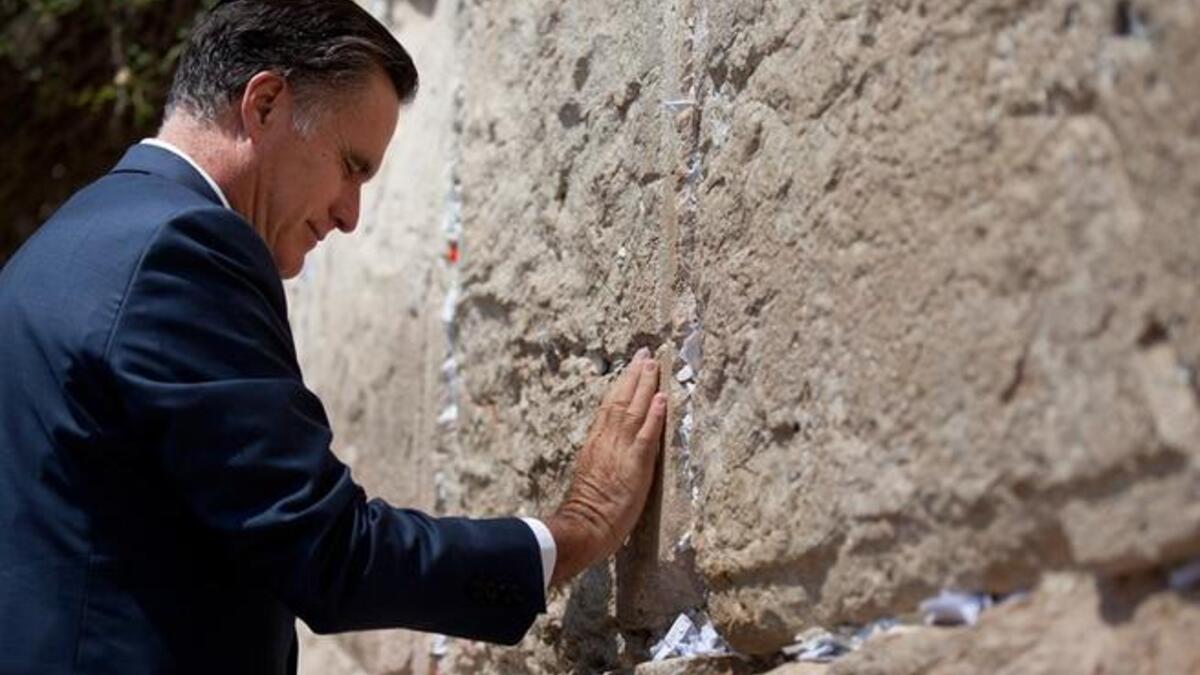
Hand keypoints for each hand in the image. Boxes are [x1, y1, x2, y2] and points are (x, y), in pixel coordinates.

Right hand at [545, 347, 666, 585]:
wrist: (583, 527)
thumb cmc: (585, 512)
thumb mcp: (589, 477)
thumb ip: (599, 460)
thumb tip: (606, 452)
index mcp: (595, 444)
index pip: (608, 408)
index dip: (620, 387)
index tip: (630, 369)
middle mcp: (607, 441)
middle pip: (620, 401)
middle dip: (633, 375)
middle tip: (645, 354)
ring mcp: (620, 451)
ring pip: (633, 410)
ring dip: (645, 385)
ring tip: (654, 364)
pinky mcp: (635, 465)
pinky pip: (646, 435)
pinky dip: (654, 415)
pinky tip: (661, 398)